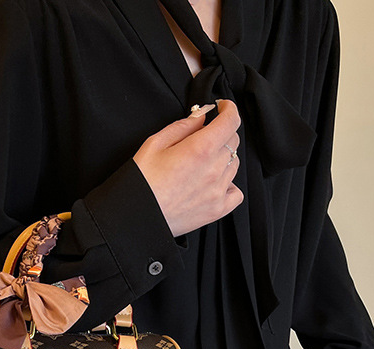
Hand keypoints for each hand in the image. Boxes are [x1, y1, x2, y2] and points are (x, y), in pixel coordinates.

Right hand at [133, 99, 242, 237]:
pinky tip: (214, 183)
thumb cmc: (142, 182)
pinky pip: (236, 192)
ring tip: (202, 164)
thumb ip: (183, 126)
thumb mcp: (155, 143)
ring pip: (234, 165)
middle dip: (222, 133)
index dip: (228, 109)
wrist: (136, 215)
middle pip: (233, 141)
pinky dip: (229, 185)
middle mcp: (214, 170)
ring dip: (223, 159)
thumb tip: (201, 117)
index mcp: (200, 149)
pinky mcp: (217, 210)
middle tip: (204, 138)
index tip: (222, 108)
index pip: (231, 121)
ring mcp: (217, 191)